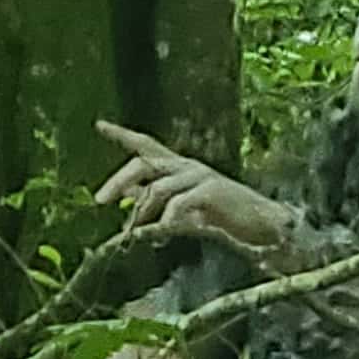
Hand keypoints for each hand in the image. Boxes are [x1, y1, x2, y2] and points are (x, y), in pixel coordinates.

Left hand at [93, 122, 294, 260]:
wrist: (259, 226)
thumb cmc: (221, 217)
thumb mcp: (181, 211)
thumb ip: (156, 205)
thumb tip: (128, 201)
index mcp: (179, 168)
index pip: (147, 146)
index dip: (123, 135)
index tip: (100, 126)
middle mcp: (187, 166)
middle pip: (144, 162)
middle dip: (118, 180)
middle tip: (100, 201)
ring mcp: (200, 176)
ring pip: (157, 186)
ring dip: (141, 211)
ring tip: (132, 232)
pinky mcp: (211, 191)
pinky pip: (179, 203)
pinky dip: (166, 220)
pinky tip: (160, 232)